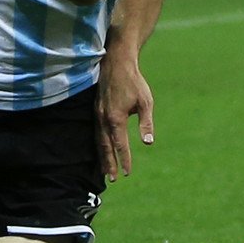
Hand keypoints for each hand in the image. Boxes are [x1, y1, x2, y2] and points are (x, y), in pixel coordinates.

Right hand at [96, 56, 153, 181]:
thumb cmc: (134, 82)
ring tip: (106, 171)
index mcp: (116, 118)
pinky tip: (101, 150)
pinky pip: (96, 133)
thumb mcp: (145, 102)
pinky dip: (98, 145)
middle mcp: (104, 119)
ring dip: (102, 157)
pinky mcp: (95, 110)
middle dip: (110, 164)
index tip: (128, 173)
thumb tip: (148, 143)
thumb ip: (146, 124)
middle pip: (106, 147)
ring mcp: (97, 115)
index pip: (120, 145)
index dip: (124, 159)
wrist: (116, 63)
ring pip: (99, 141)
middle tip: (114, 179)